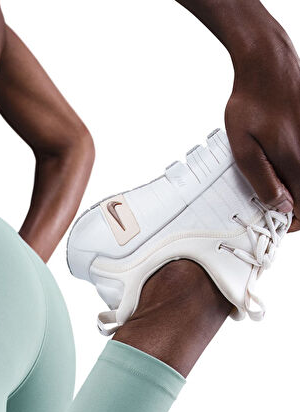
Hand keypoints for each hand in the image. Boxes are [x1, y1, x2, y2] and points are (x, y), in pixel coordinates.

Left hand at [225, 30, 299, 230]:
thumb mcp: (243, 148)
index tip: (277, 219)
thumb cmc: (251, 102)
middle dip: (294, 204)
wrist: (267, 64)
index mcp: (297, 161)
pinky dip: (297, 166)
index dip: (292, 221)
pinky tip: (281, 160)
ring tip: (277, 182)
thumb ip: (262, 180)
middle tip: (274, 202)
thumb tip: (281, 205)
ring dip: (296, 185)